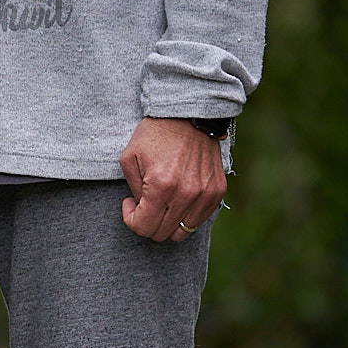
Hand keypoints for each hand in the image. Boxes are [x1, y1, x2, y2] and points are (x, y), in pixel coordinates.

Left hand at [119, 117, 228, 243]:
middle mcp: (186, 193)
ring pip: (182, 232)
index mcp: (161, 186)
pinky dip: (186, 215)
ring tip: (162, 202)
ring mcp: (205, 193)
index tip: (130, 204)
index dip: (131, 220)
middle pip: (161, 233)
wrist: (190, 114)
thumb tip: (140, 209)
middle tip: (145, 202)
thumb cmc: (156, 133)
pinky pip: (200, 220)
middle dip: (148, 222)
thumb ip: (132, 191)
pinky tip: (178, 198)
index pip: (144, 227)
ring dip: (168, 222)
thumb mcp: (130, 158)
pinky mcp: (217, 191)